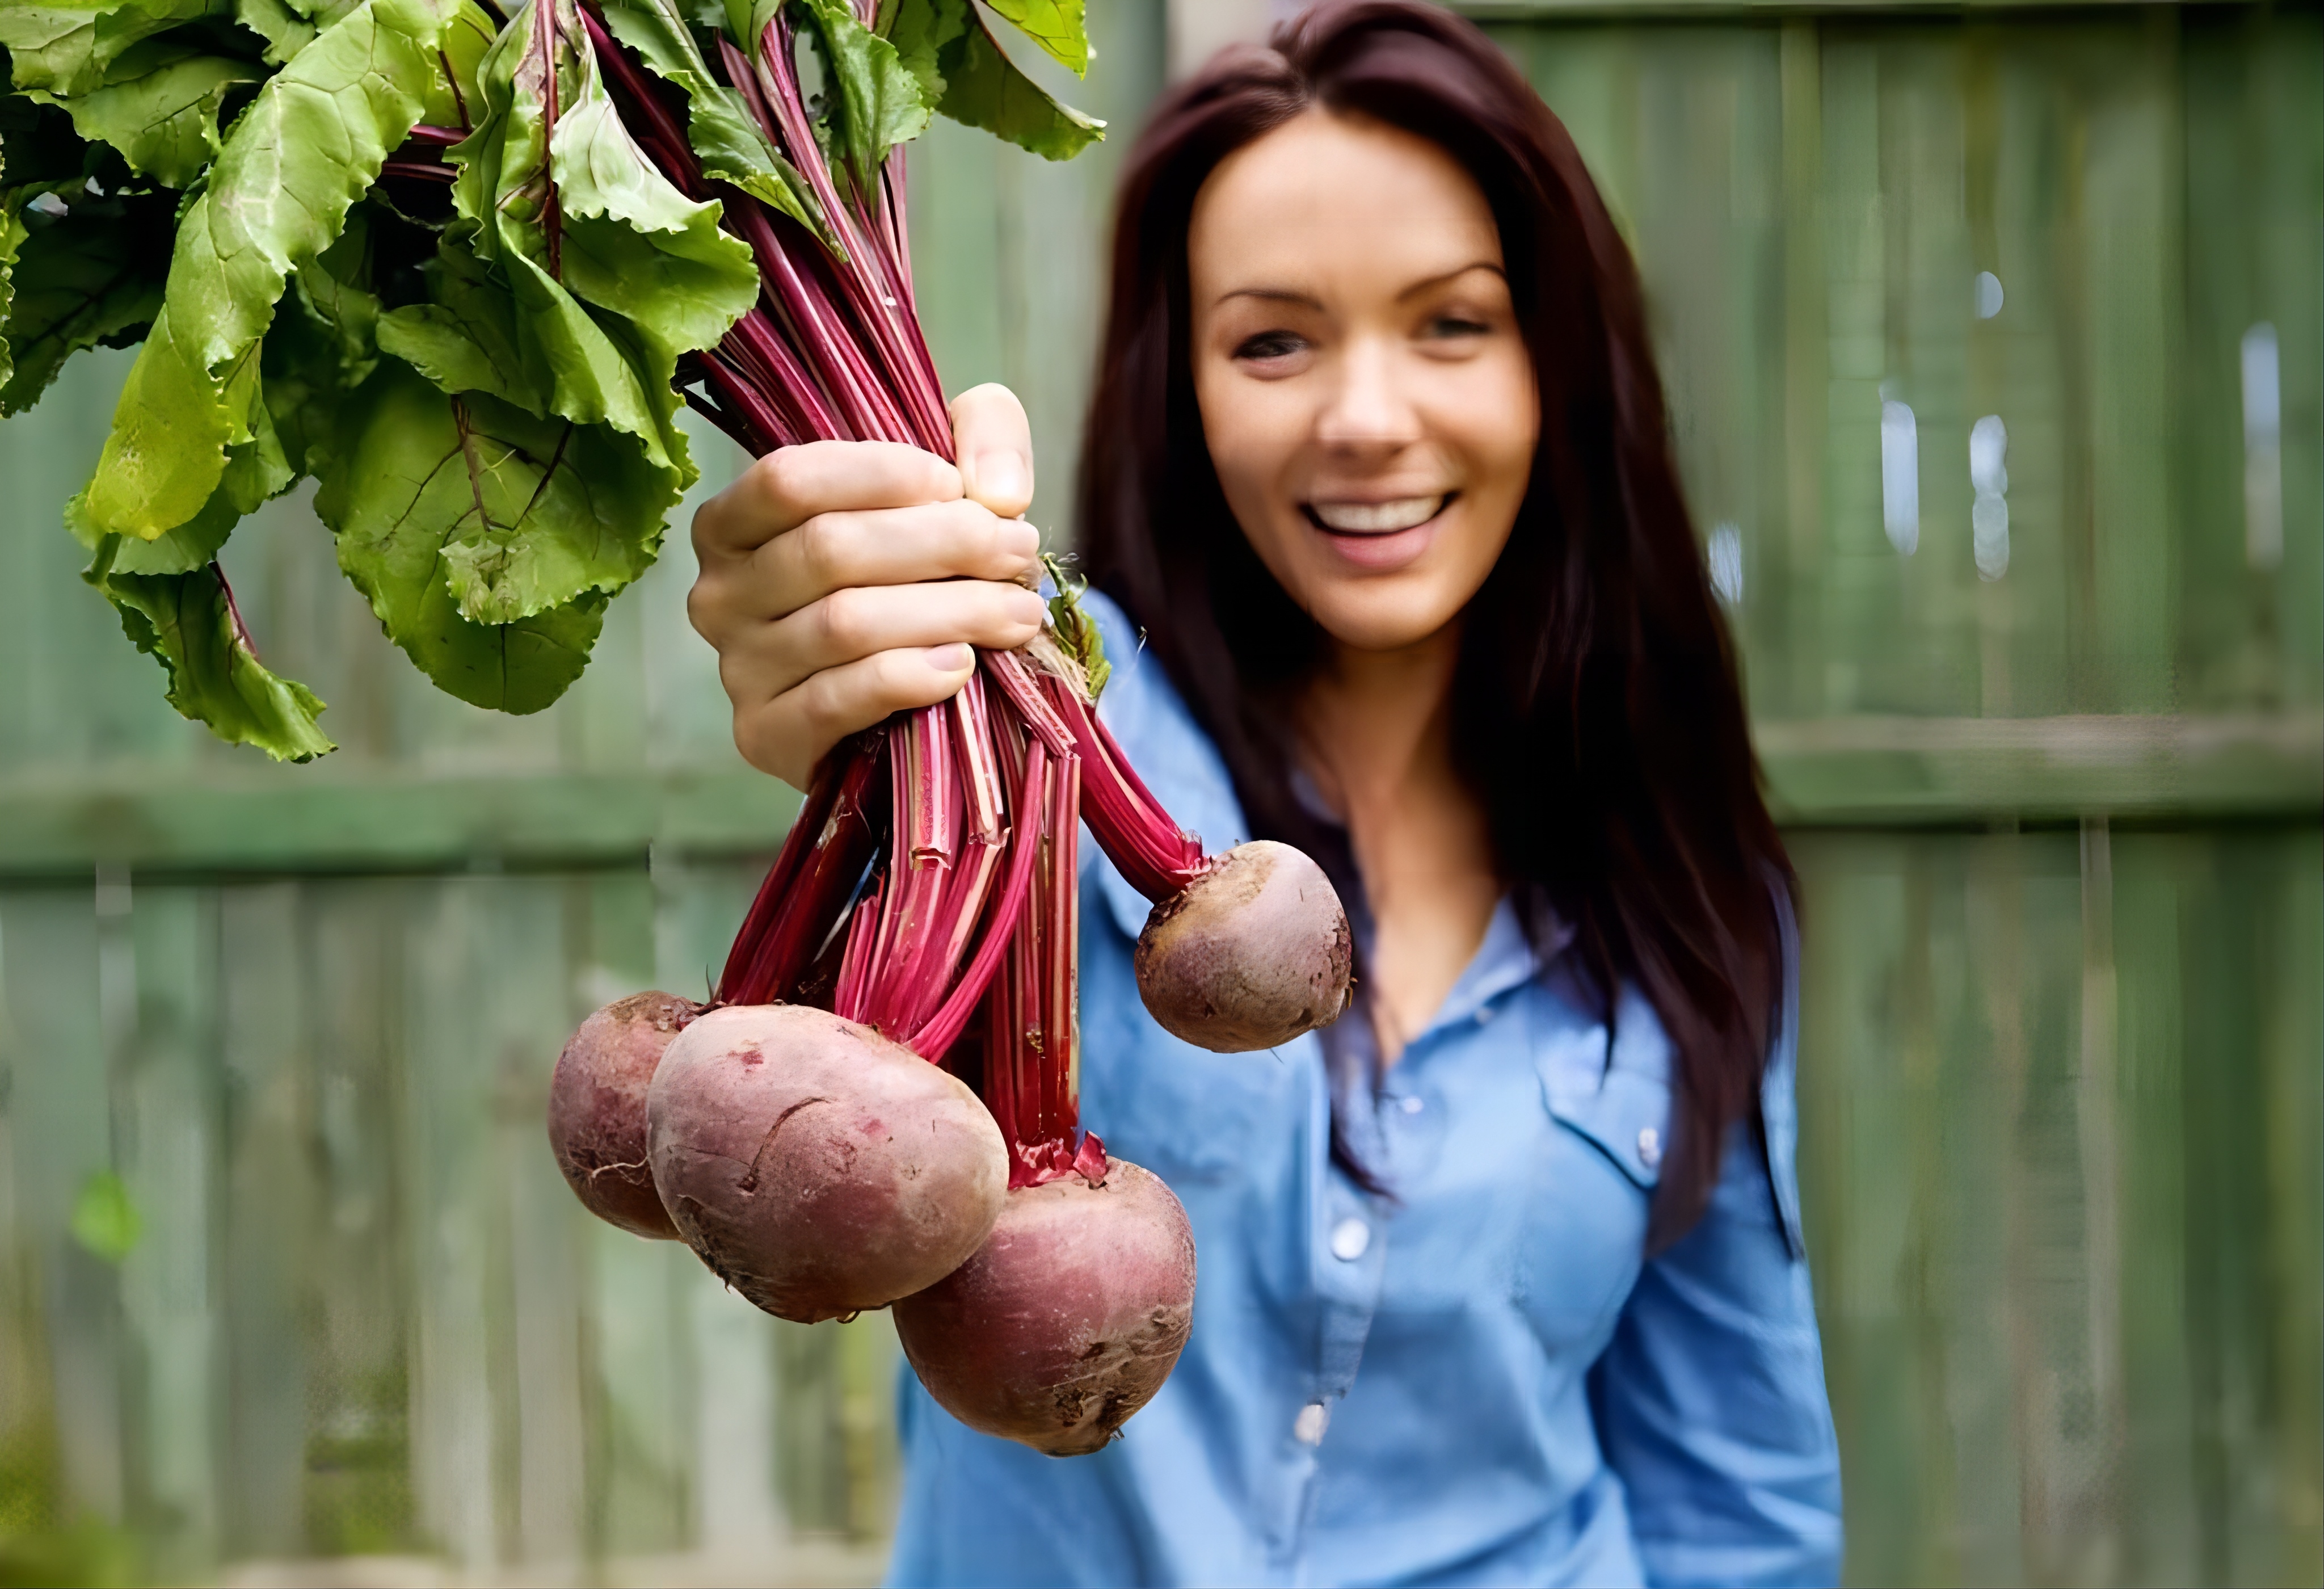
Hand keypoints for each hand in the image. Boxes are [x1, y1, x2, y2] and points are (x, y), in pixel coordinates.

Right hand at [688, 385, 1045, 788]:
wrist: (903, 700)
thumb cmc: (915, 573)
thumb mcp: (948, 479)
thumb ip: (981, 435)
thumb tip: (997, 492)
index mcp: (735, 522)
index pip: (790, 480)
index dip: (882, 475)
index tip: (958, 487)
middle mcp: (720, 593)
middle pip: (829, 549)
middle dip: (942, 544)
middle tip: (1017, 551)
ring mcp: (738, 669)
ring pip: (845, 624)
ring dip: (949, 612)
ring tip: (1017, 612)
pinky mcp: (767, 735)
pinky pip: (839, 698)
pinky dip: (908, 677)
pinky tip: (961, 665)